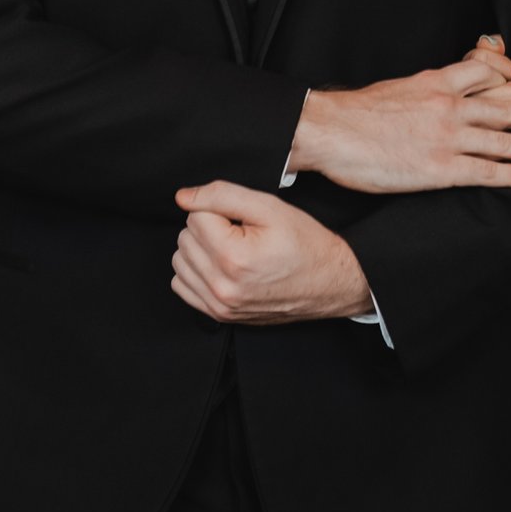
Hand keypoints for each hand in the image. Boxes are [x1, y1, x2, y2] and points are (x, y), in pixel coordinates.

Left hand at [170, 181, 371, 324]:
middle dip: (208, 227)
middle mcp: (222, 286)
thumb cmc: (305, 244)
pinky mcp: (220, 316)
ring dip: (200, 249)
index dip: (219, 210)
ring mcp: (220, 306)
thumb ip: (222, 195)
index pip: (195, 216)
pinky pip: (183, 286)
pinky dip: (196, 271)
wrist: (330, 282)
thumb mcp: (269, 207)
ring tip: (231, 246)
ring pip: (180, 261)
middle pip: (185, 238)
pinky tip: (220, 264)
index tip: (242, 218)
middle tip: (240, 231)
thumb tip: (183, 197)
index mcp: (233, 257)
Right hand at [287, 36, 510, 191]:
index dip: (507, 76)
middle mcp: (450, 106)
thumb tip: (438, 97)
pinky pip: (488, 171)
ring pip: (504, 138)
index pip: (485, 72)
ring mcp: (448, 138)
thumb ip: (424, 91)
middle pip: (505, 104)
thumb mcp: (398, 87)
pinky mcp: (441, 168)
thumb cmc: (357, 112)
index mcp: (436, 82)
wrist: (331, 131)